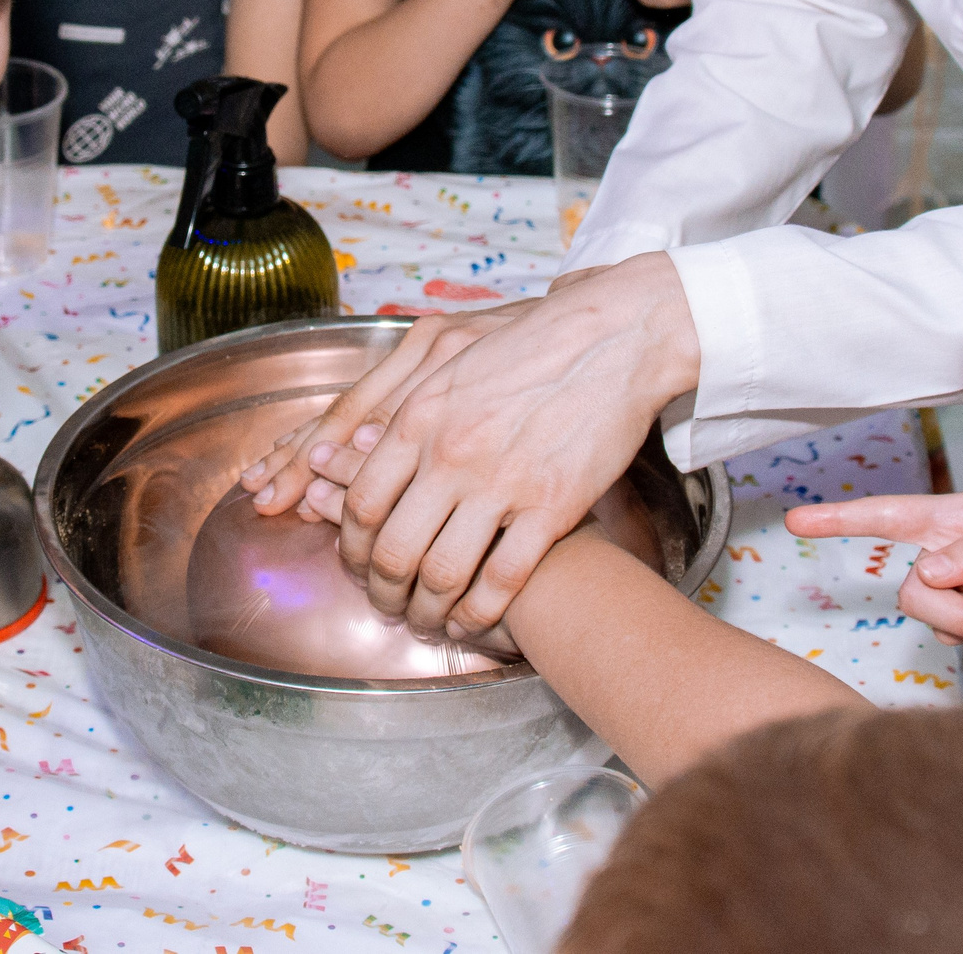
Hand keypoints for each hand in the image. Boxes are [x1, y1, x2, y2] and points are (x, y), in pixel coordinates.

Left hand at [252, 254, 700, 638]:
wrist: (612, 338)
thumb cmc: (531, 346)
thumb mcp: (450, 365)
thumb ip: (401, 413)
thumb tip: (350, 448)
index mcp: (419, 417)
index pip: (361, 503)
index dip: (350, 548)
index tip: (356, 566)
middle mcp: (451, 454)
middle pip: (392, 549)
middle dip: (382, 592)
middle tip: (388, 606)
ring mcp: (501, 484)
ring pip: (441, 573)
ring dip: (427, 612)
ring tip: (427, 623)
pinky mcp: (551, 508)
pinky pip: (501, 580)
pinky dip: (479, 614)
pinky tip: (473, 624)